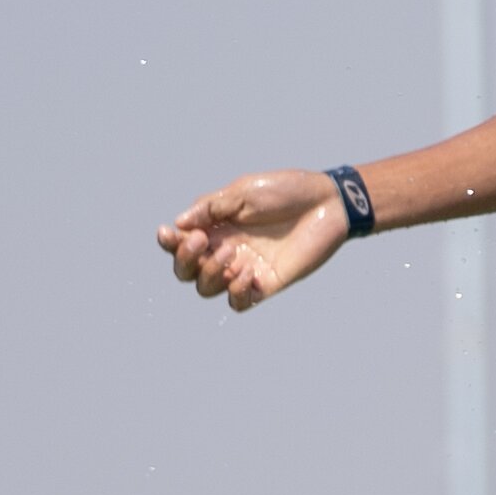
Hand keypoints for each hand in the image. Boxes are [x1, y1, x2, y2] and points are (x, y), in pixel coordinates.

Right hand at [160, 170, 350, 309]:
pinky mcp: (267, 284)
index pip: (181, 243)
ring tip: (232, 253)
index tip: (168, 233)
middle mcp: (226, 250)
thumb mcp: (244, 192)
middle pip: (187, 271)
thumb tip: (179, 223)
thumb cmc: (287, 191)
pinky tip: (246, 274)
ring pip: (208, 289)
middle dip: (186, 260)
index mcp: (216, 227)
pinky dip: (235, 293)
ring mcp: (245, 269)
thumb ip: (212, 207)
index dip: (169, 242)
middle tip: (203, 242)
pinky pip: (239, 303)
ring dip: (211, 273)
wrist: (327, 203)